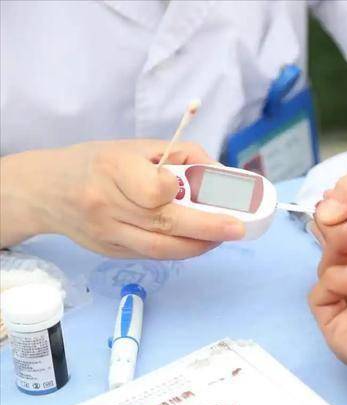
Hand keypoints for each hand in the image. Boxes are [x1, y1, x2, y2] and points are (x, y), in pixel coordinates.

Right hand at [1, 140, 244, 257]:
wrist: (47, 190)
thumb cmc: (99, 161)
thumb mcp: (138, 146)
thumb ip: (184, 156)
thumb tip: (225, 176)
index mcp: (113, 168)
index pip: (154, 188)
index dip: (182, 191)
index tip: (209, 188)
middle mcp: (106, 204)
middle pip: (164, 223)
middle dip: (208, 228)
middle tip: (239, 228)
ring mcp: (106, 234)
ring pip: (161, 248)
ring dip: (199, 245)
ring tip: (223, 236)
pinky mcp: (109, 252)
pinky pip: (153, 255)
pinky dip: (181, 249)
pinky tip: (199, 241)